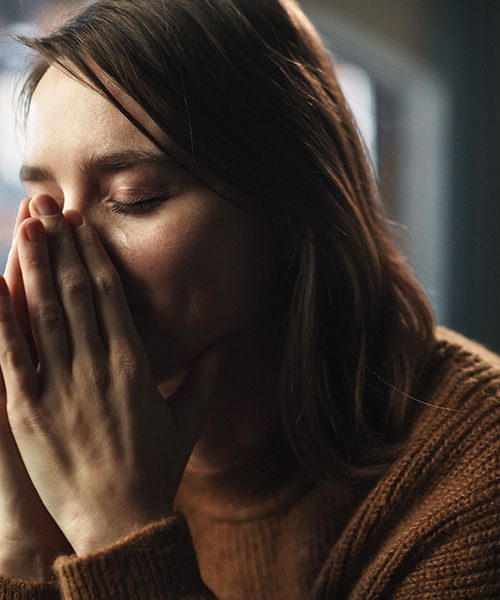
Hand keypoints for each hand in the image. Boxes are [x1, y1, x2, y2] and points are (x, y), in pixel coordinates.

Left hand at [0, 194, 235, 555]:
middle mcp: (97, 367)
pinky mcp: (29, 412)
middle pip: (74, 294)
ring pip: (43, 315)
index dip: (92, 256)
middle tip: (47, 205)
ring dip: (32, 268)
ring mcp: (61, 388)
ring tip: (25, 226)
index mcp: (134, 364)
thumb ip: (208, 373)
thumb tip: (232, 338)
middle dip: (60, 246)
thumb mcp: (188, 417)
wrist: (122, 522)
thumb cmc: (157, 469)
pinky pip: (11, 357)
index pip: (109, 296)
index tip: (81, 224)